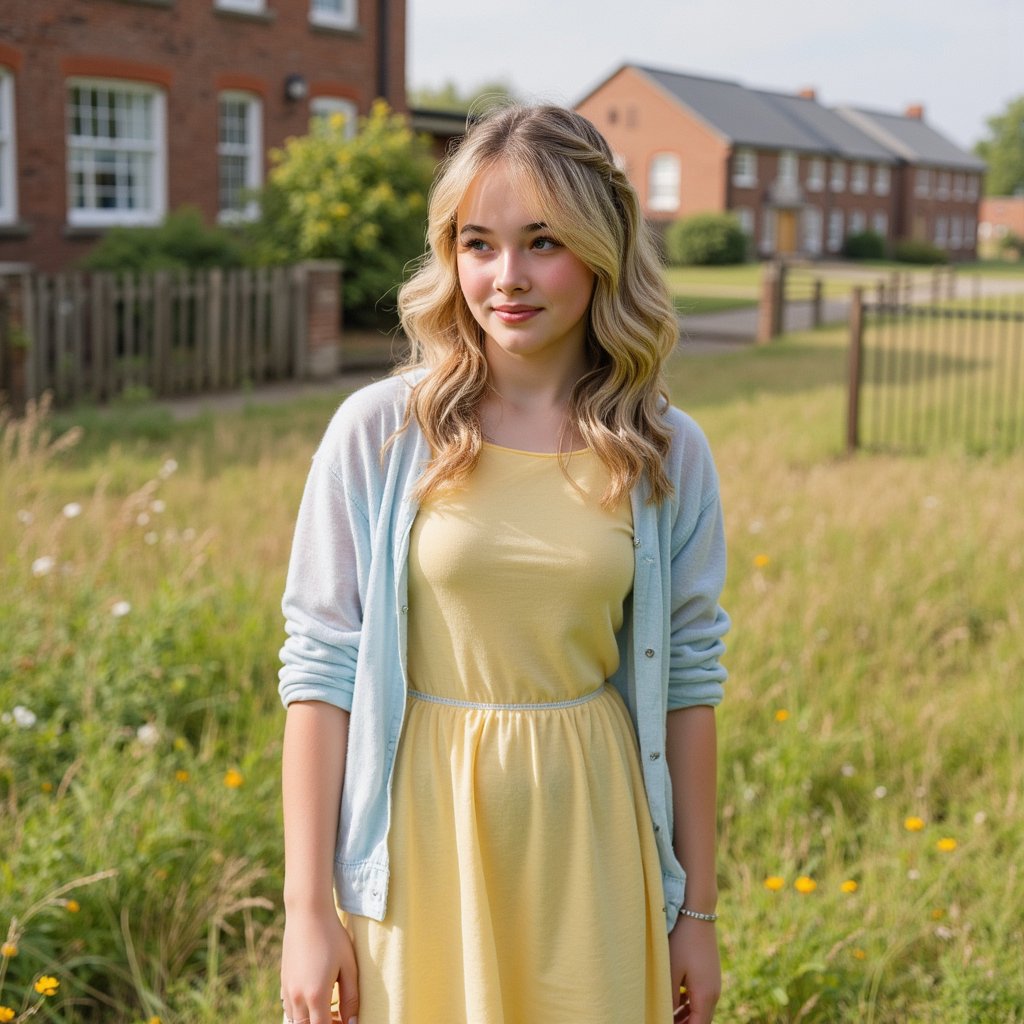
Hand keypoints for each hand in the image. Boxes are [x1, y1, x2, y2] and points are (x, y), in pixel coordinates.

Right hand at [281, 904, 358, 1023]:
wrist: (307, 913)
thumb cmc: (332, 937)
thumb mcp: (349, 966)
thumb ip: (351, 998)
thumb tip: (353, 1022)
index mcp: (316, 995)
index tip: (346, 1022)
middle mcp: (297, 997)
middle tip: (340, 1017)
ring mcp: (287, 990)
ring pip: (296, 1021)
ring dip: (311, 1021)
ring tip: (330, 1009)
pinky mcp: (283, 982)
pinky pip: (290, 1009)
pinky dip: (302, 1012)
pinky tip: (316, 998)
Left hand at [669, 917, 720, 1022]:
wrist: (696, 911)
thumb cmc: (681, 940)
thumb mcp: (670, 972)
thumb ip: (669, 998)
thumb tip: (664, 1015)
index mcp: (706, 996)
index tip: (663, 1022)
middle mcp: (714, 992)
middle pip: (700, 1021)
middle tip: (660, 1018)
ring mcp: (713, 982)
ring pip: (700, 1010)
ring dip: (685, 1017)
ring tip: (665, 1013)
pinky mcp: (709, 973)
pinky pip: (700, 997)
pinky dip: (688, 1004)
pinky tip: (673, 1000)